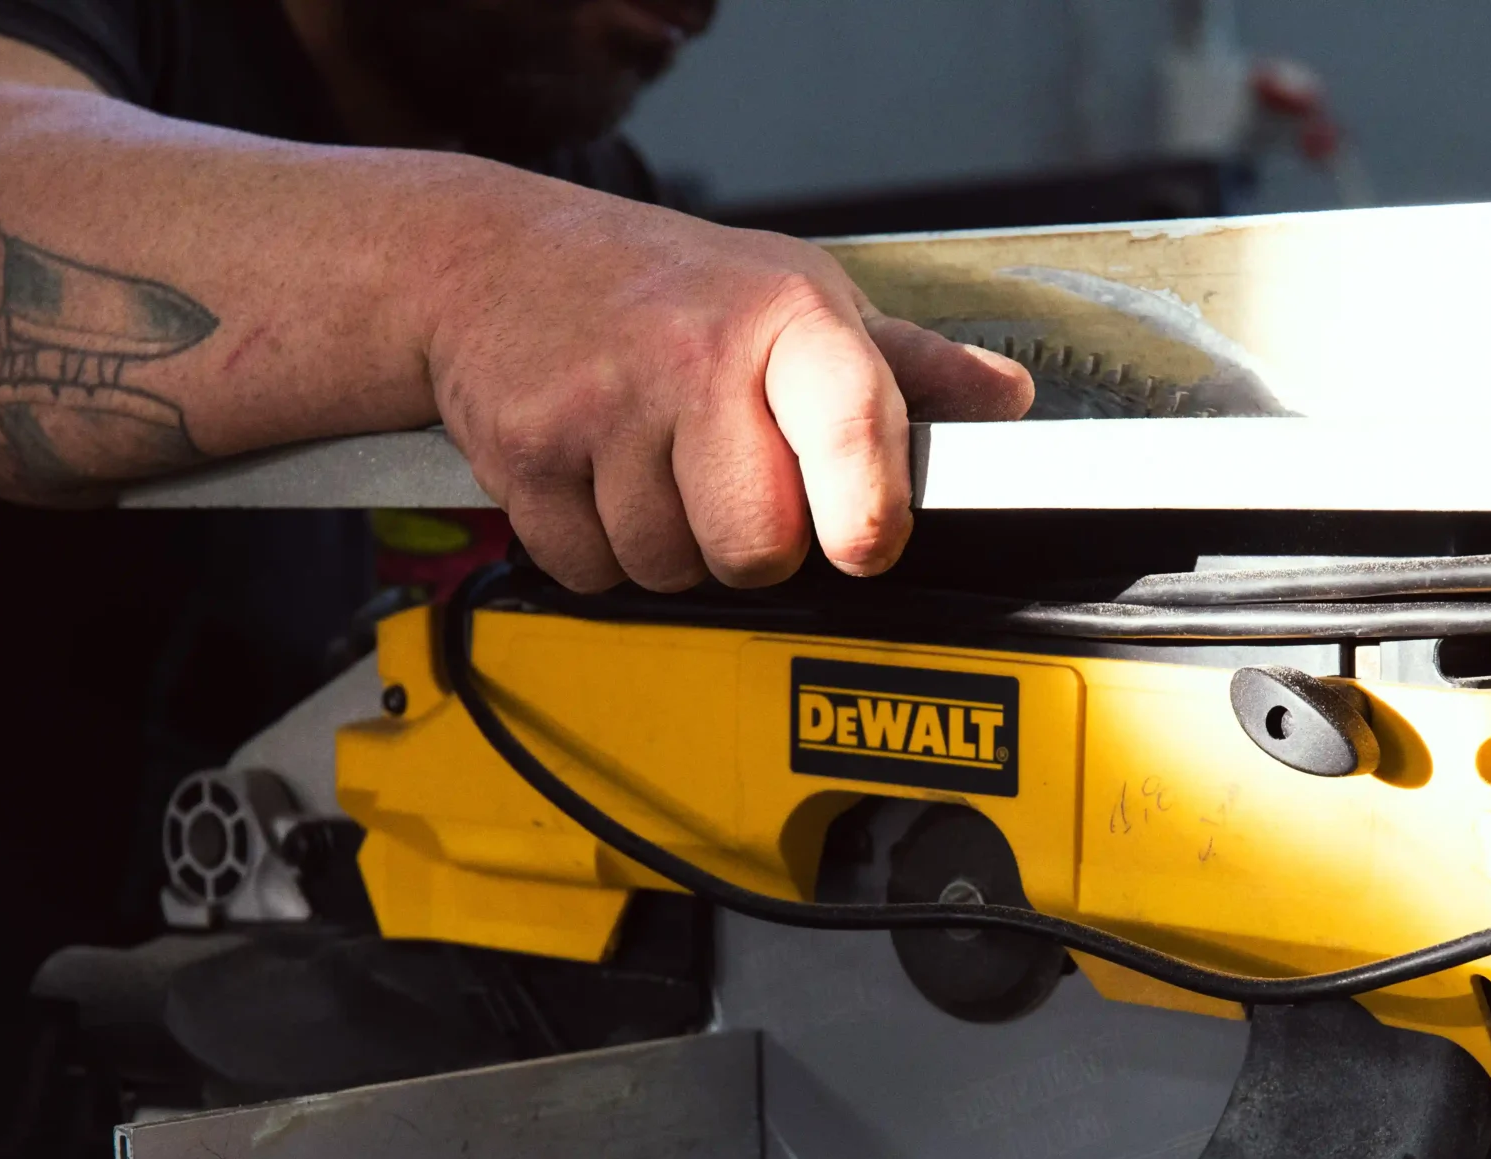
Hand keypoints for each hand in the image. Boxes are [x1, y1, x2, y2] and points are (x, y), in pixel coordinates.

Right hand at [425, 185, 1032, 591]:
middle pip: (759, 547)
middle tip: (729, 485)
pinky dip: (596, 552)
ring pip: (670, 569)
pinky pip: (591, 570)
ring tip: (654, 469)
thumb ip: (901, 364)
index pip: (850, 424)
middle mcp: (696, 354)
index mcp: (785, 315)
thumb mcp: (794, 296)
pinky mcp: (526, 452)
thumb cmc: (663, 286)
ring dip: (669, 549)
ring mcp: (604, 405)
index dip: (866, 510)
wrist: (487, 257)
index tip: (866, 544)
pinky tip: (597, 481)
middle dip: (752, 546)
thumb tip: (1003, 400)